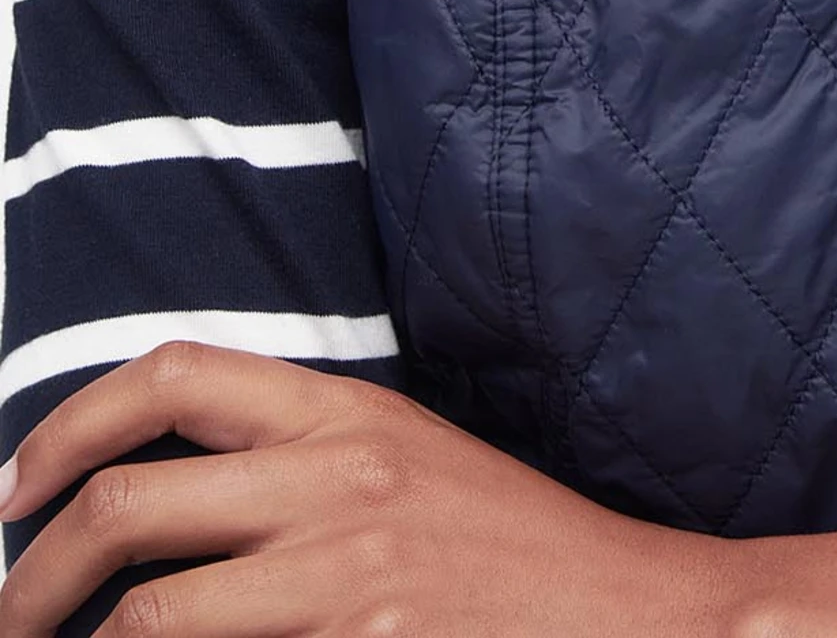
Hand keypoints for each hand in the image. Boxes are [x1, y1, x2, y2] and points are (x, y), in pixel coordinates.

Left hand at [0, 341, 744, 635]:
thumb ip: (293, 459)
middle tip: (6, 623)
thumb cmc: (505, 549)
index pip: (170, 375)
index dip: (65, 430)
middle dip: (28, 580)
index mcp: (342, 411)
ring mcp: (346, 574)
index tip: (13, 495)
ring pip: (148, 618)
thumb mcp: (401, 463)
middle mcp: (335, 478)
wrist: (624, 615)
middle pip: (127, 504)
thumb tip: (156, 496)